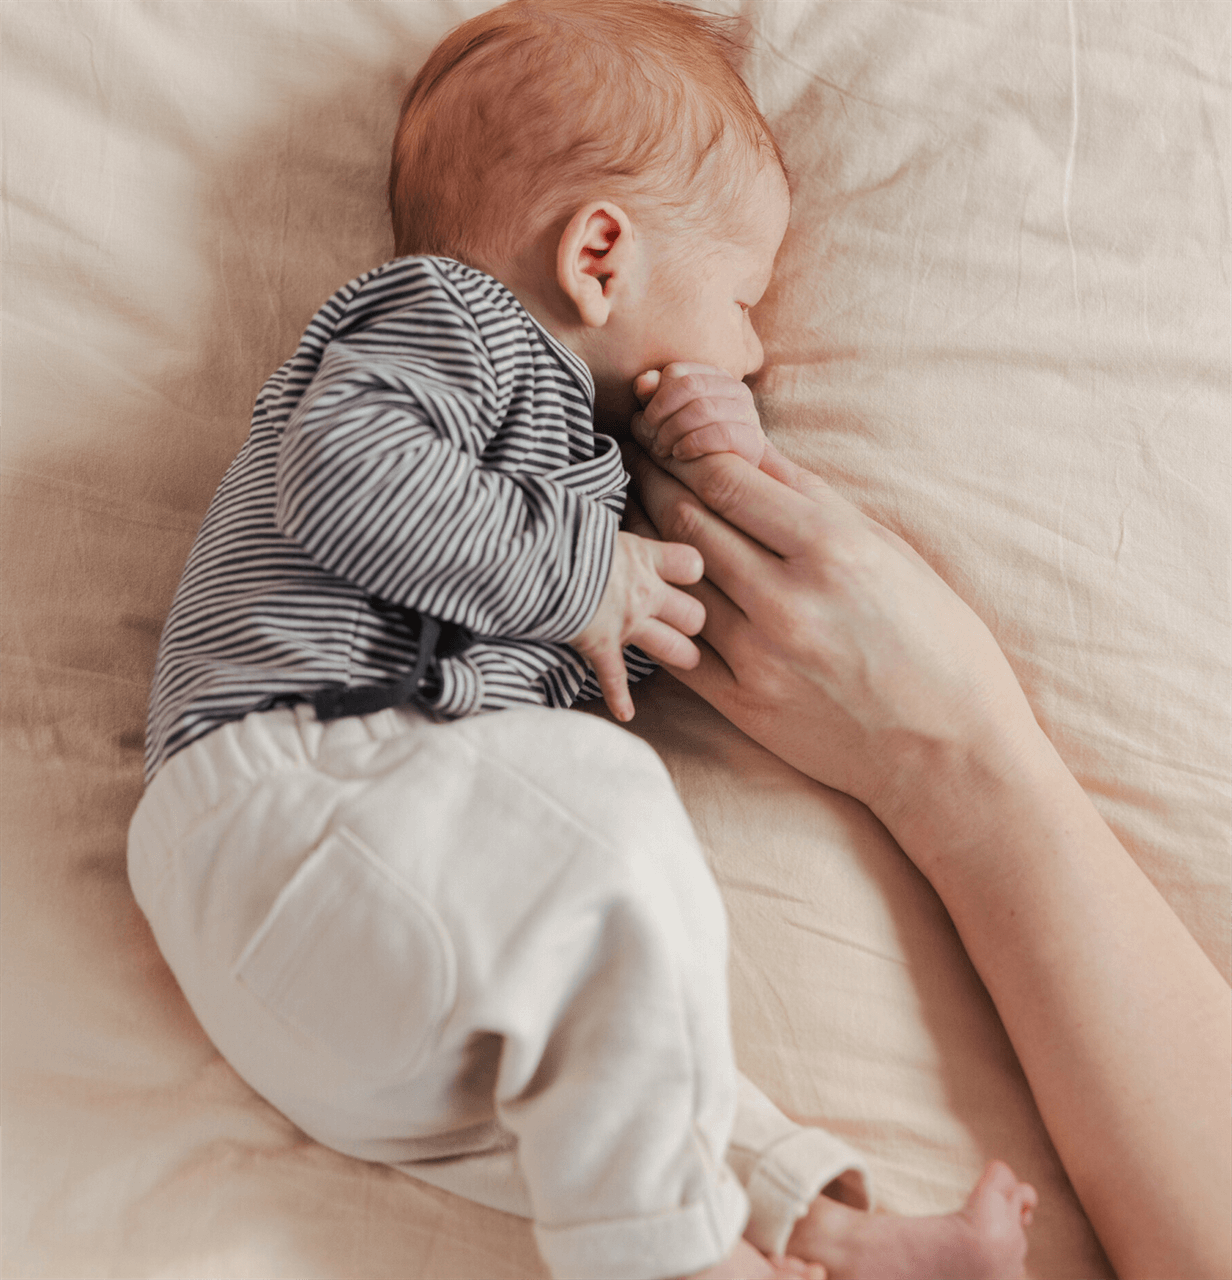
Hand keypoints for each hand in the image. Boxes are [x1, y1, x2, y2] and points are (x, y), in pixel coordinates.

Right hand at [569, 531, 704, 722]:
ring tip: (683, 658)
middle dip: (693, 621)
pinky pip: (616, 679)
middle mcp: (643, 591)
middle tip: (686, 623)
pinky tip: (625, 712)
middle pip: (694, 614)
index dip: (691, 572)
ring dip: (681, 655)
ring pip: (676, 648)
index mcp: (642, 556)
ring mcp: (626, 622)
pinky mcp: (601, 645)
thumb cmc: (556, 532)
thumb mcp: (590, 522)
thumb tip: (593, 521)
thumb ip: (605, 532)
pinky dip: (619, 698)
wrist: (533, 556)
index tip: (681, 575)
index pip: (692, 564)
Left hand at [624, 442, 1043, 831]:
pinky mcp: (741, 703)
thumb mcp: (890, 551)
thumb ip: (814, 498)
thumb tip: (749, 442)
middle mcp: (788, 598)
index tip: (664, 431)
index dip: (679, 447)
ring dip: (644, 538)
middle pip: (688, 520)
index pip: (723, 478)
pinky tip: (648, 585)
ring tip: (631, 511)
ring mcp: (758, 655)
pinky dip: (656, 608)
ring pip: (673, 578)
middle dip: (651, 479)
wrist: (948, 752)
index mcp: (832, 548)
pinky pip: (675, 644)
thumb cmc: (936, 642)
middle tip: (634, 458)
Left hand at [631, 363, 765, 466]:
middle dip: (661, 412)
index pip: (677, 371)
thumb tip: (642, 382)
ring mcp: (748, 414)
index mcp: (715, 377)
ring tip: (660, 449)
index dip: (654, 396)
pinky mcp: (752, 440)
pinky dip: (692, 443)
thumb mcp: (668, 419)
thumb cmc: (692, 445)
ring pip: (702, 408)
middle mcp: (736, 389)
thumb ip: (653, 397)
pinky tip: (679, 454)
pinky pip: (719, 433)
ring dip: (673, 430)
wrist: (728, 480)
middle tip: (649, 435)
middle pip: (689, 386)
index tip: (644, 421)